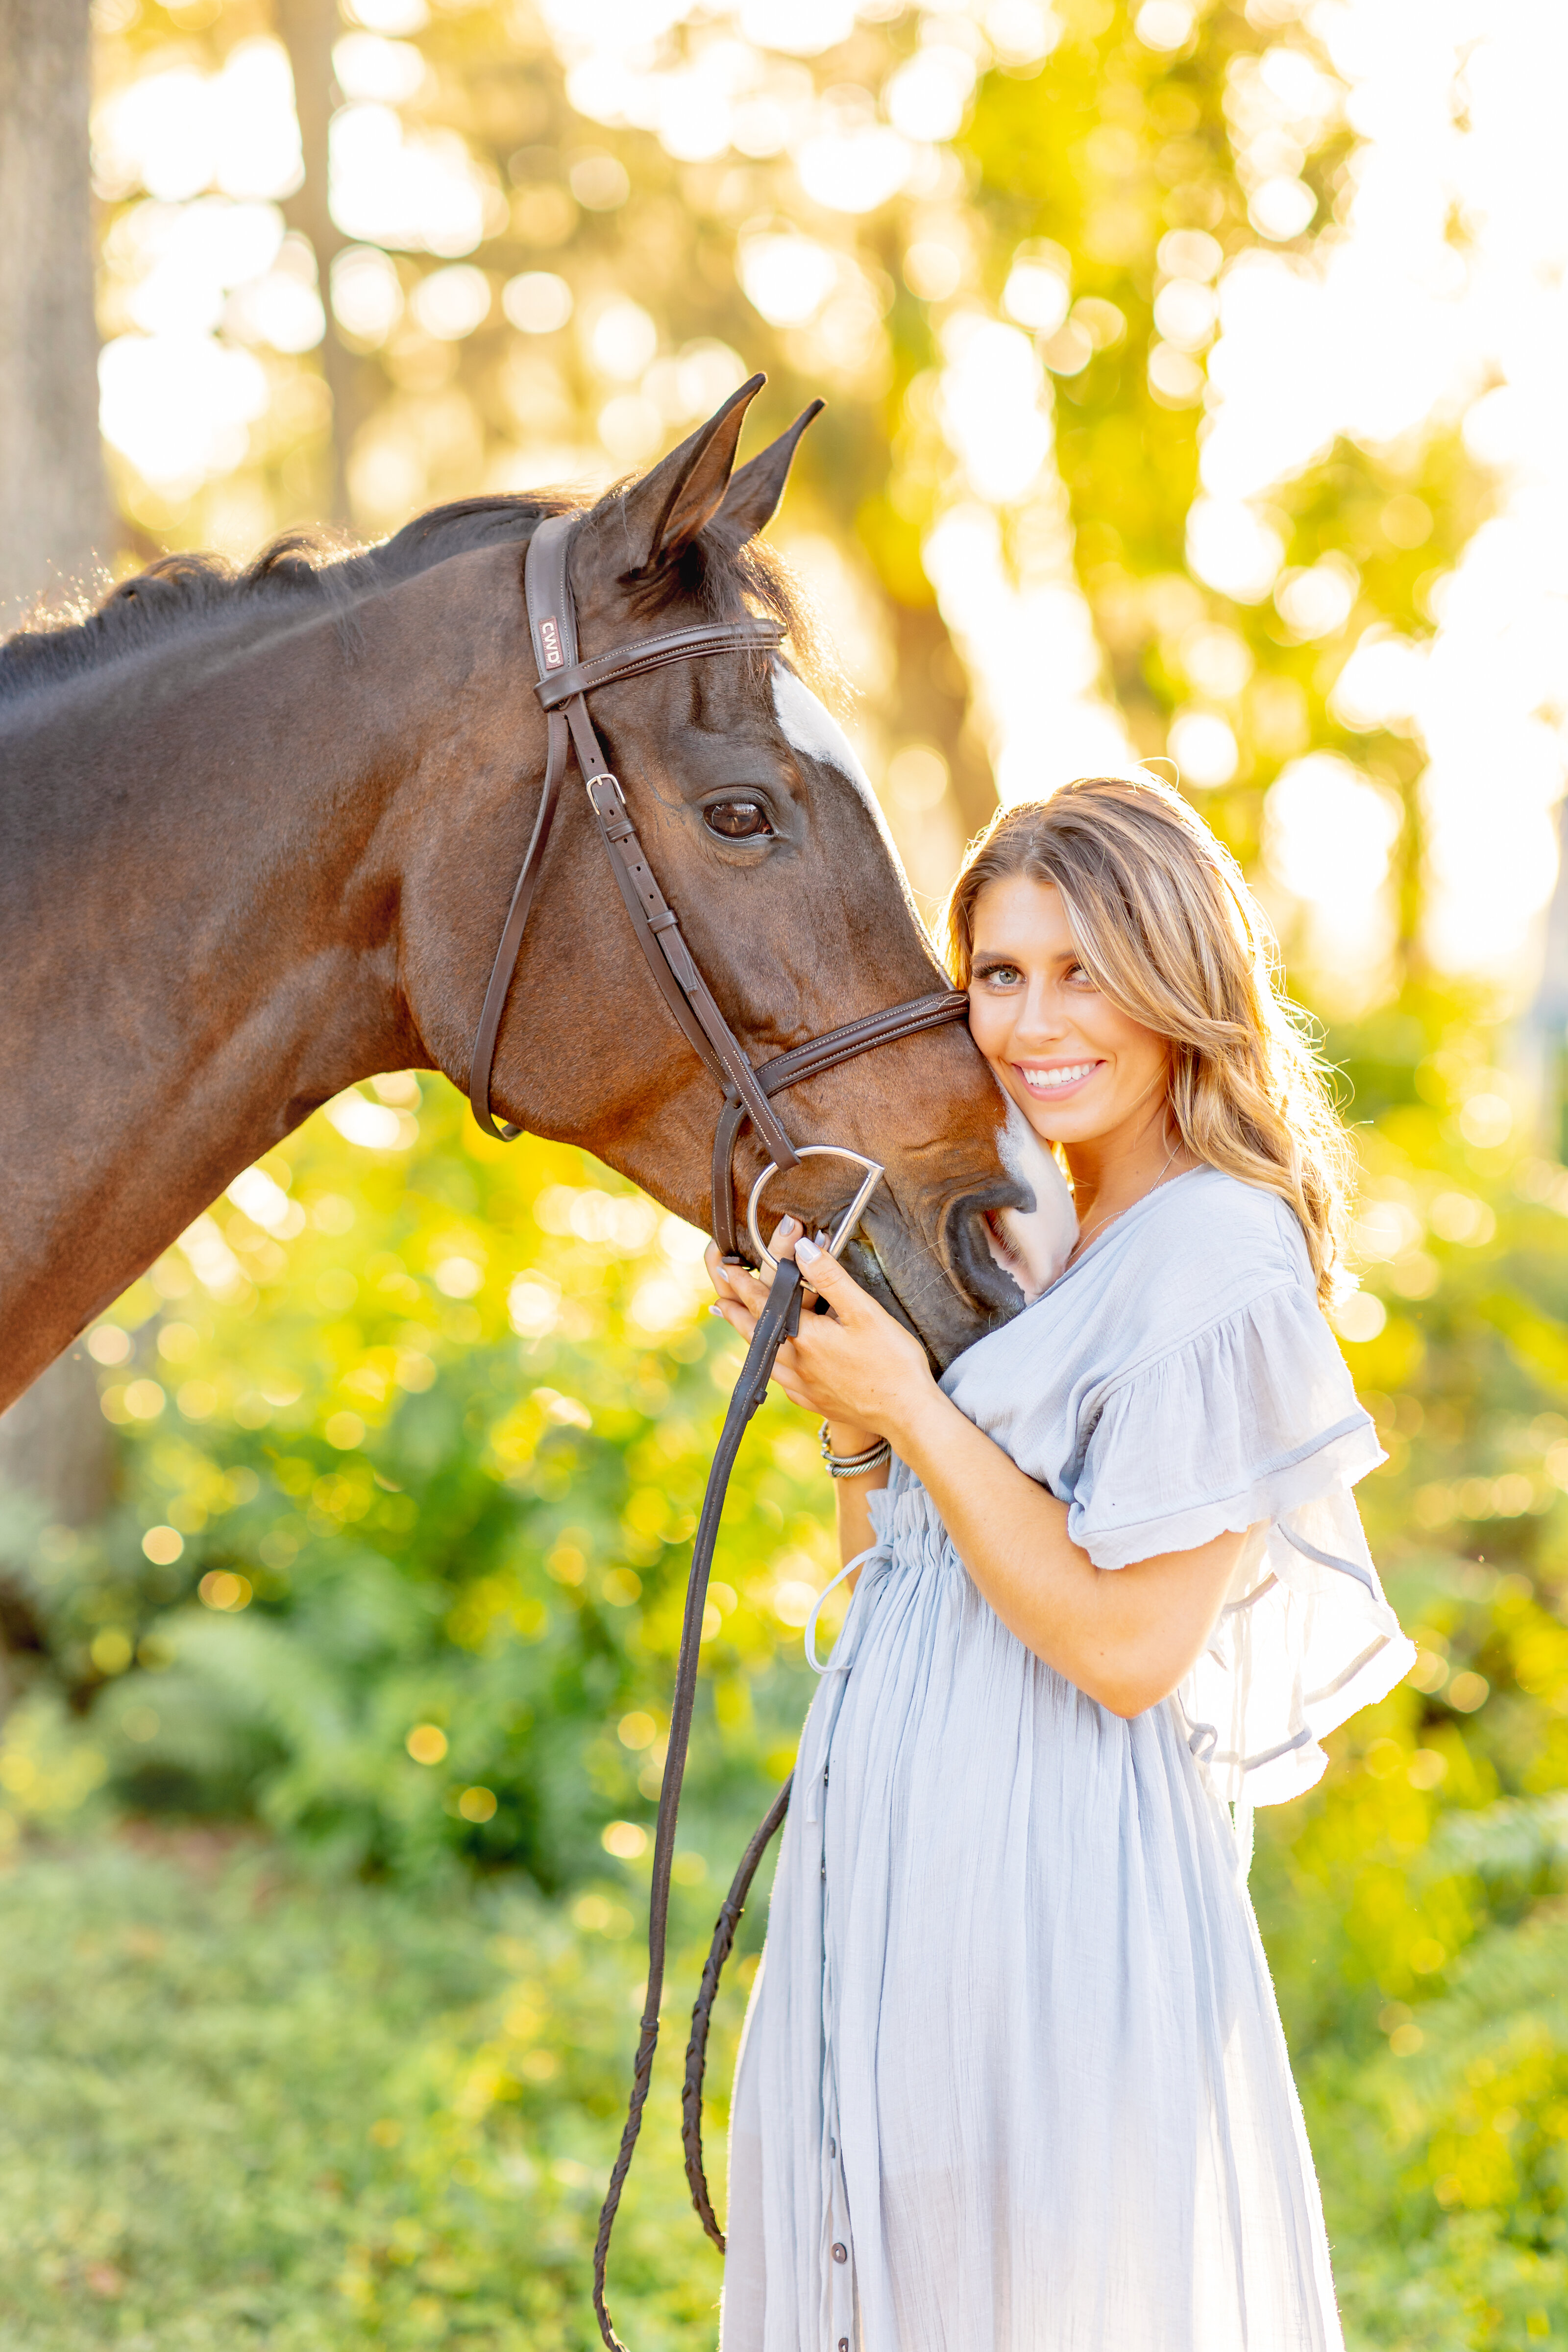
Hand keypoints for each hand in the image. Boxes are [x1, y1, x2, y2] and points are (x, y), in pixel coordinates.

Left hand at [704, 1222, 934, 1444]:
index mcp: (805, 1338)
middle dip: (735, 1312)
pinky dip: (771, 1365)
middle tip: (718, 1299)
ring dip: (749, 1338)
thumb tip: (802, 1249)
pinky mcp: (815, 1402)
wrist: (907, 1416)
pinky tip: (776, 1366)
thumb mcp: (864, 1312)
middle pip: (756, 1333)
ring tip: (738, 1327)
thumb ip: (831, 1278)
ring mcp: (804, 1387)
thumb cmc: (892, 1362)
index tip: (724, 1267)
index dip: (743, 1284)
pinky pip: (782, 1380)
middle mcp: (797, 1364)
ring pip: (765, 1359)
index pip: (764, 1304)